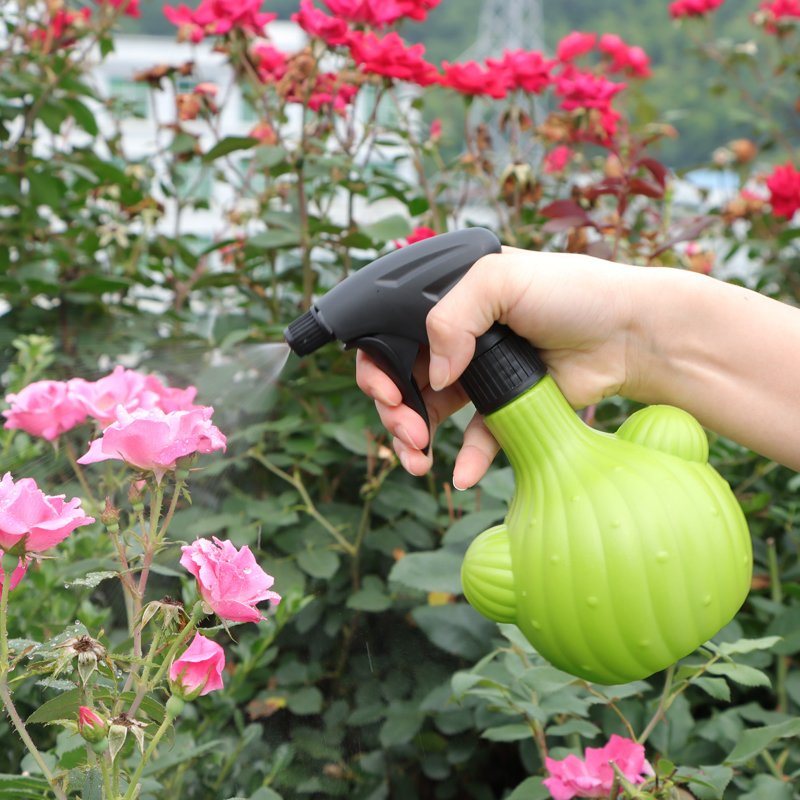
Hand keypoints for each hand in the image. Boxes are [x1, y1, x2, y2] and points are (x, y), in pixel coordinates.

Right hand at [356, 246, 641, 487]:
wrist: (629, 334)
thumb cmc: (572, 292)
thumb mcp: (501, 277)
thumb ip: (451, 315)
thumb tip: (435, 376)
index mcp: (448, 301)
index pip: (391, 334)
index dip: (379, 366)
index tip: (388, 391)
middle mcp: (458, 338)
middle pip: (403, 379)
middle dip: (393, 409)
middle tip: (406, 428)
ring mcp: (479, 376)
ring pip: (428, 413)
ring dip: (413, 438)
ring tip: (418, 455)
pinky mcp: (506, 408)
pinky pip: (475, 439)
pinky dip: (464, 459)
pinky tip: (459, 473)